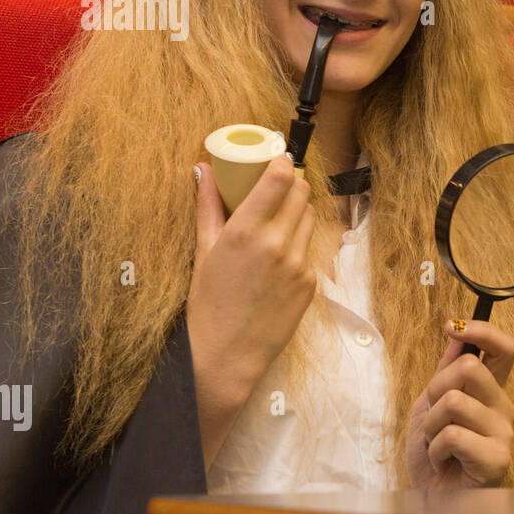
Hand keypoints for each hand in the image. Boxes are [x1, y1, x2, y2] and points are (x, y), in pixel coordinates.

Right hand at [188, 154, 316, 416]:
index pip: (280, 179)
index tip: (279, 157)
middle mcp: (277, 244)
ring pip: (310, 218)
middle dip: (293, 183)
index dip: (283, 162)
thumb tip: (202, 169)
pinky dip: (298, 243)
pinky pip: (310, 249)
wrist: (226, 355)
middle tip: (279, 185)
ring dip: (298, 211)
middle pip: (302, 192)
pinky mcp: (311, 282)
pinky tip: (279, 255)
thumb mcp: (203, 251)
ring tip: (278, 219)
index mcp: (246, 232)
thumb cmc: (207, 303)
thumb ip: (207, 206)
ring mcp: (298, 264)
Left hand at [405, 319, 513, 488]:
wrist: (433, 501)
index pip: (505, 349)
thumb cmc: (434, 457)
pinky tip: (443, 462)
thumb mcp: (429, 406)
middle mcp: (503, 408)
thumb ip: (445, 372)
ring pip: (453, 401)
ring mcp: (504, 433)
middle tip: (432, 415)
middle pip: (468, 367)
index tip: (452, 327)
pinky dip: (435, 449)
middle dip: (435, 388)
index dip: (482, 330)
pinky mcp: (498, 458)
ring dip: (430, 425)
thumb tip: (456, 335)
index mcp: (490, 392)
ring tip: (435, 444)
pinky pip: (453, 435)